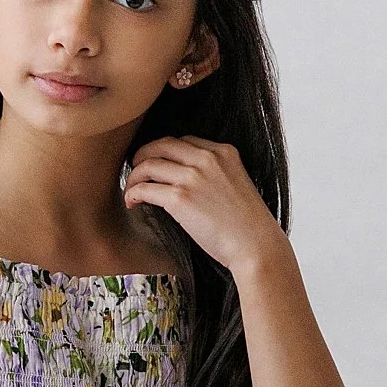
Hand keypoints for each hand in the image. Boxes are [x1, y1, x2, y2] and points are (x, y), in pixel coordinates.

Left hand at [122, 136, 287, 278]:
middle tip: (135, 170)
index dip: (164, 151)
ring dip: (134, 176)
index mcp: (223, 152)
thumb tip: (187, 182)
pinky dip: (133, 193)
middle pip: (161, 145)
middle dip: (143, 155)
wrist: (255, 245)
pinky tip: (132, 202)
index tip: (156, 162)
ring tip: (130, 190)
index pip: (184, 141)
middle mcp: (207, 158)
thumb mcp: (237, 184)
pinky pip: (145, 188)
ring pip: (148, 164)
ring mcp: (193, 177)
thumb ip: (215, 175)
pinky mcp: (180, 198)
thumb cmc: (248, 226)